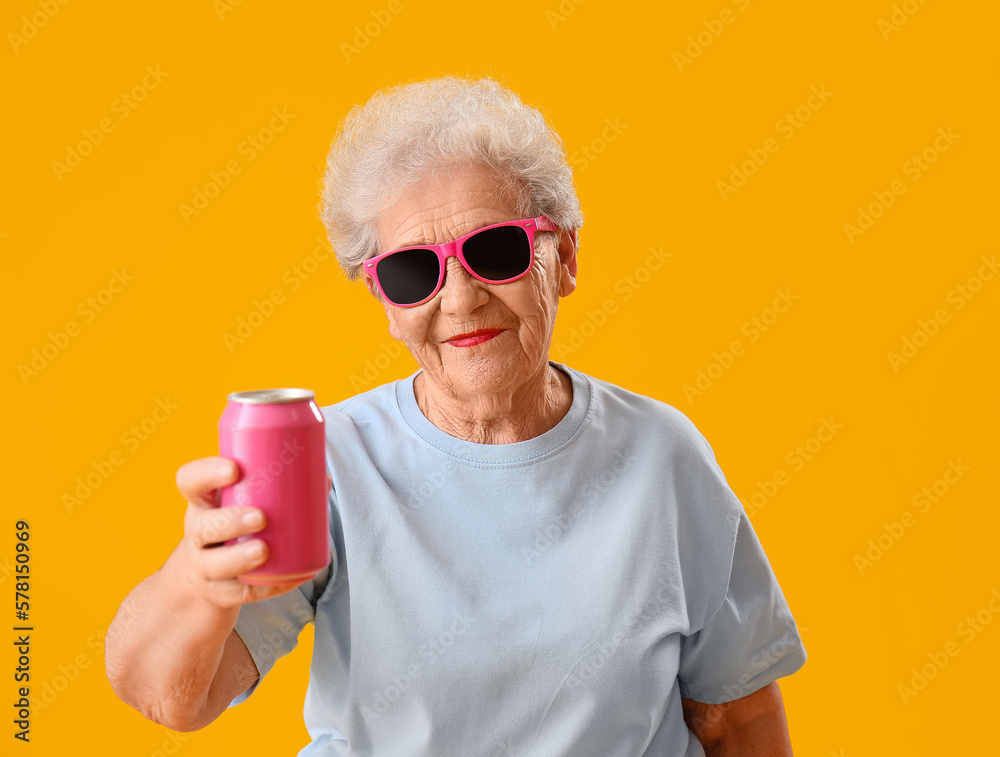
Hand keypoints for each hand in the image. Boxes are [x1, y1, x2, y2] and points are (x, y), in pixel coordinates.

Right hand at [172, 456, 330, 610]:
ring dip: (239, 558)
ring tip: (263, 550)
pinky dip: (269, 587)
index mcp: (203, 503)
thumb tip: (323, 478)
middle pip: (203, 526)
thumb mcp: (239, 505)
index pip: (190, 481)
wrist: (201, 579)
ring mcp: (204, 566)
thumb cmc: (231, 528)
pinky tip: (290, 579)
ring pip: (215, 565)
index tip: (234, 469)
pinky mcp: (220, 593)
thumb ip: (276, 489)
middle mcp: (198, 534)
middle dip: (231, 521)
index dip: (206, 473)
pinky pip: (242, 592)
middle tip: (260, 517)